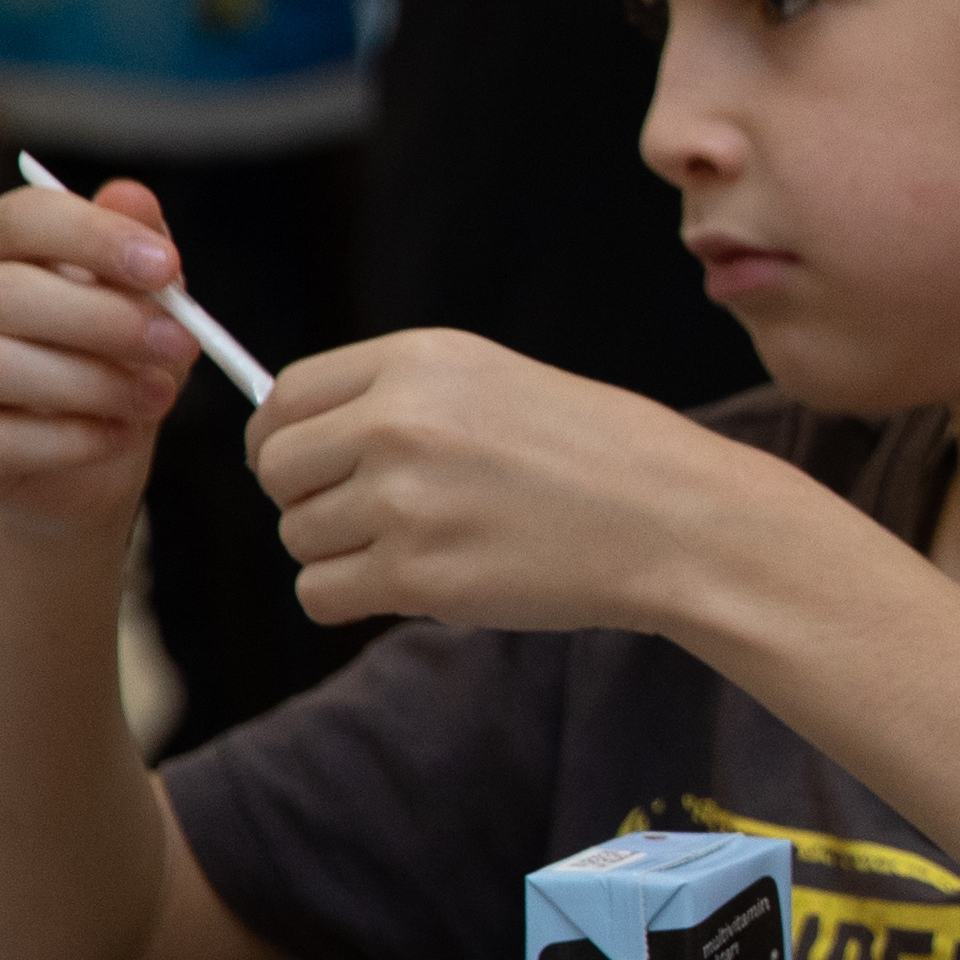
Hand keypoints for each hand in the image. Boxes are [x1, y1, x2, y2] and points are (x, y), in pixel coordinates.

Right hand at [0, 175, 197, 543]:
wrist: (88, 459)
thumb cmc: (106, 355)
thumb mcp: (137, 297)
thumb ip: (136, 248)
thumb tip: (131, 195)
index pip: (22, 218)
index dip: (96, 237)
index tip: (167, 267)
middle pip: (2, 292)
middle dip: (105, 318)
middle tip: (181, 343)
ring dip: (93, 381)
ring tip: (161, 395)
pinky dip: (74, 437)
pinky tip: (122, 434)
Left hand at [250, 333, 803, 638]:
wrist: (683, 522)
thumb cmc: (607, 456)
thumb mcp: (500, 384)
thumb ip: (403, 398)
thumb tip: (301, 438)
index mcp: (418, 360)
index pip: (284, 397)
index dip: (283, 438)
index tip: (308, 466)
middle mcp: (398, 421)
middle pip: (277, 470)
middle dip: (311, 498)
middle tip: (378, 516)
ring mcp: (403, 499)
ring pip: (299, 537)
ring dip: (345, 553)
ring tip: (426, 548)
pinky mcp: (415, 573)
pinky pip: (321, 594)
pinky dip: (355, 599)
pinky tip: (419, 585)